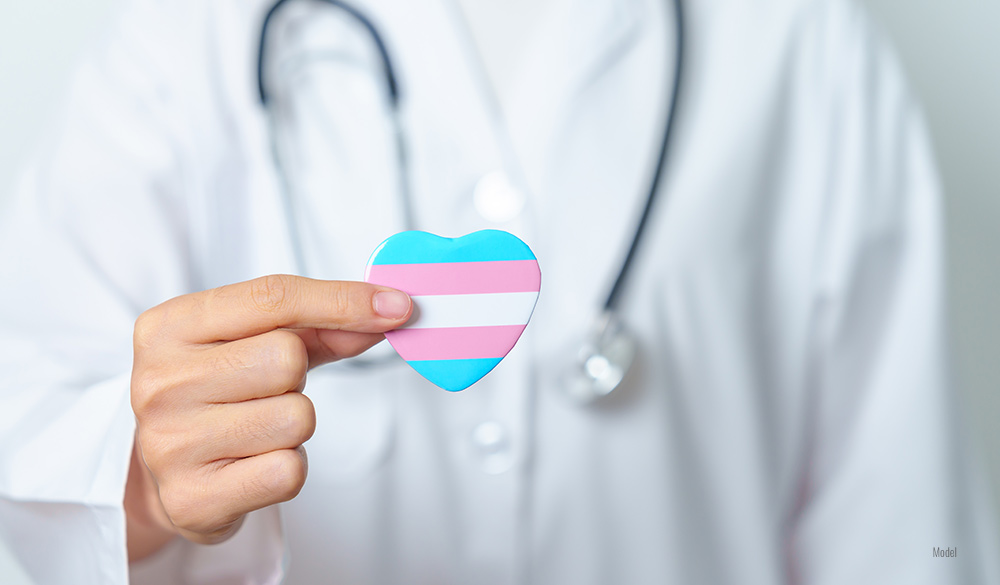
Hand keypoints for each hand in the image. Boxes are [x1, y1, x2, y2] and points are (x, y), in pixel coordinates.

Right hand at [128, 275, 411, 549]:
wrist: (161, 472)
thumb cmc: (220, 391)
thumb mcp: (259, 341)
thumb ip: (322, 323)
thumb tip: (390, 310)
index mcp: (168, 327)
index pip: (272, 297)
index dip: (343, 300)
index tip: (397, 306)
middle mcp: (159, 382)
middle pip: (287, 358)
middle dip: (297, 376)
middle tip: (266, 391)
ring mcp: (170, 444)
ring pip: (296, 417)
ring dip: (295, 424)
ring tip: (256, 428)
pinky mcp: (193, 499)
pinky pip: (289, 470)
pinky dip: (288, 466)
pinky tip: (254, 463)